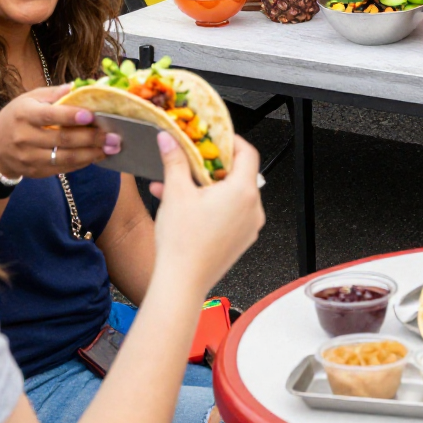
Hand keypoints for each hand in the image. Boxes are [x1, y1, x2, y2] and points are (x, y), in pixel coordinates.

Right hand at [0, 85, 117, 179]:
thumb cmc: (15, 117)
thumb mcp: (28, 99)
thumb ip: (53, 94)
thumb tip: (79, 86)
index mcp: (24, 114)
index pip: (50, 115)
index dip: (71, 116)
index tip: (92, 115)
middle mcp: (25, 137)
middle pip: (62, 139)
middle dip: (91, 138)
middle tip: (114, 135)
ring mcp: (29, 157)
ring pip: (65, 157)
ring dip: (91, 153)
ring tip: (112, 148)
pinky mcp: (35, 171)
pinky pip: (62, 168)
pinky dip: (82, 163)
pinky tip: (97, 156)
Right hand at [150, 134, 264, 290]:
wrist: (181, 284)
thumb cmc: (182, 244)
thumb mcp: (176, 192)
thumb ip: (174, 159)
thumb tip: (170, 139)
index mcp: (243, 191)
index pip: (247, 152)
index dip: (230, 141)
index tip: (214, 137)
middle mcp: (252, 208)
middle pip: (238, 174)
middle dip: (211, 166)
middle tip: (193, 160)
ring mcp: (248, 227)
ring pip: (231, 195)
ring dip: (207, 187)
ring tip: (179, 186)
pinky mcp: (240, 241)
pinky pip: (230, 214)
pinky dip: (212, 205)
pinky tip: (185, 206)